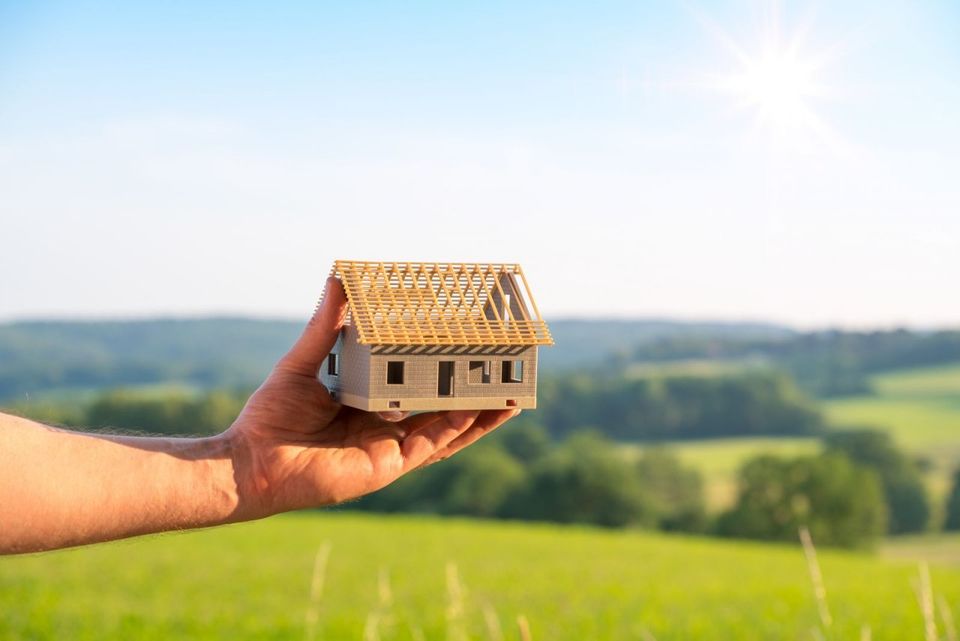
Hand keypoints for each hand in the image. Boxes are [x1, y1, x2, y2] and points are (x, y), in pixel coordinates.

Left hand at [226, 277, 518, 518]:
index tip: (467, 349)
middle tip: (504, 373)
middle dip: (475, 395)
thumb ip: (325, 326)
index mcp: (370, 404)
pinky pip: (430, 445)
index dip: (443, 371)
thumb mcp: (304, 361)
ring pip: (448, 432)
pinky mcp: (387, 466)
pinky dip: (456, 428)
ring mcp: (389, 449)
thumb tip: (335, 280)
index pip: (416, 386)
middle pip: (442, 410)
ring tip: (511, 396)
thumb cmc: (270, 417)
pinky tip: (477, 410)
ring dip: (479, 416)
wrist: (251, 460)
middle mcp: (385, 428)